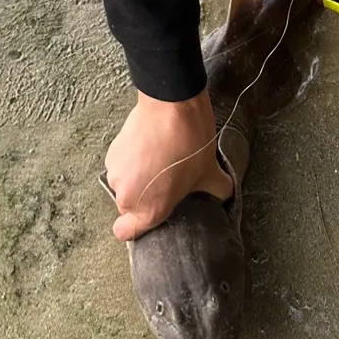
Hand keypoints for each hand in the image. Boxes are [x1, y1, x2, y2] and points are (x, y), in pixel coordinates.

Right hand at [104, 89, 231, 241]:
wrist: (171, 106)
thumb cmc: (189, 143)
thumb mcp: (209, 173)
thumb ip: (217, 191)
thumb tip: (225, 194)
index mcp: (149, 211)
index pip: (125, 232)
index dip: (136, 224)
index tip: (150, 212)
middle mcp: (127, 197)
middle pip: (128, 205)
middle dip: (143, 195)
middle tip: (163, 180)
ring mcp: (117, 173)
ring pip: (124, 183)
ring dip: (135, 176)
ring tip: (157, 160)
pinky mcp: (112, 151)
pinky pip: (120, 164)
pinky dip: (130, 159)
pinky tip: (148, 148)